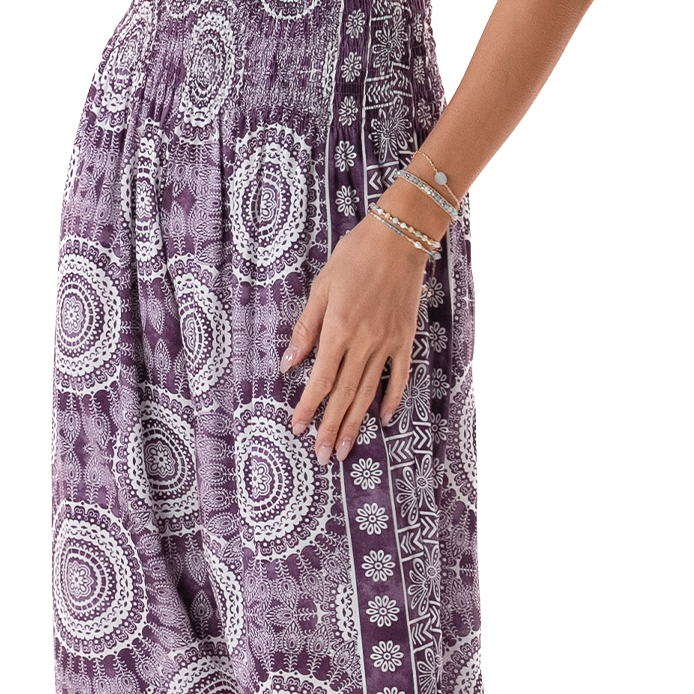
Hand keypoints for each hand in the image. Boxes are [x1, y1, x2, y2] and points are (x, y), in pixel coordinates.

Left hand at [281, 214, 428, 462]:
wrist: (400, 238)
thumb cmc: (355, 257)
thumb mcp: (321, 288)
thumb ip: (305, 329)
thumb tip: (288, 364)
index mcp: (338, 331)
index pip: (319, 380)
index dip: (308, 408)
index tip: (298, 430)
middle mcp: (364, 343)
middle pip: (343, 395)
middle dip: (331, 428)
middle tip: (323, 456)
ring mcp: (388, 344)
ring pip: (368, 392)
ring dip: (355, 423)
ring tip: (345, 449)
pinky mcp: (406, 339)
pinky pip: (399, 376)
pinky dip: (391, 399)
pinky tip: (382, 418)